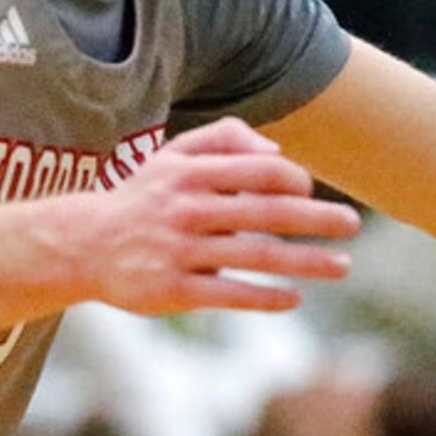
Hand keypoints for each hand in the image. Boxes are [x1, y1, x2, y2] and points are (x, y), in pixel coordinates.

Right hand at [86, 120, 359, 314]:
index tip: (312, 191)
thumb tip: (278, 153)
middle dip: (317, 219)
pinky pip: (228, 293)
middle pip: (266, 212)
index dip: (295, 179)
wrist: (82, 244)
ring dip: (306, 261)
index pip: (260, 171)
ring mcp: (178, 251)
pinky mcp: (172, 290)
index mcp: (190, 173)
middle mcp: (185, 209)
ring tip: (343, 265)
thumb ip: (226, 138)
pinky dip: (265, 296)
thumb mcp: (176, 155)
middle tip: (352, 225)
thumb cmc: (147, 196)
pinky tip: (295, 297)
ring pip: (254, 255)